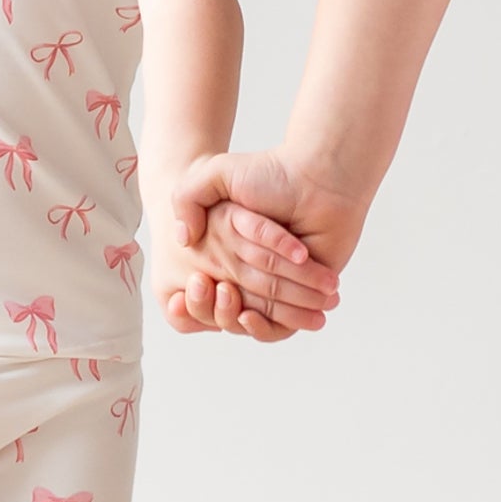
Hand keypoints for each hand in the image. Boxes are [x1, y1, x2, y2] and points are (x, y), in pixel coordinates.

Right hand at [168, 149, 365, 340]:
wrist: (318, 180)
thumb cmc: (270, 174)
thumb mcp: (218, 174)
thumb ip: (187, 197)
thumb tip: (182, 239)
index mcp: (225, 248)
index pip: (198, 289)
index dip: (189, 298)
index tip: (189, 286)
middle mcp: (247, 269)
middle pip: (223, 306)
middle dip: (213, 306)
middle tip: (216, 287)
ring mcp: (275, 284)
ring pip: (250, 317)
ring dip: (237, 318)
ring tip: (233, 301)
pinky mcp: (301, 296)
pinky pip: (279, 327)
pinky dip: (265, 327)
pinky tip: (251, 316)